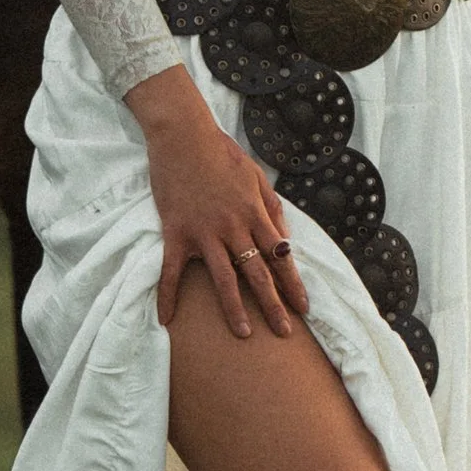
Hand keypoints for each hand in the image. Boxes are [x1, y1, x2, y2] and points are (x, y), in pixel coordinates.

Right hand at [124, 65, 307, 336]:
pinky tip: (167, 319)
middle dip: (273, 305)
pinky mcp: (176, 233)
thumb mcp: (257, 177)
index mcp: (255, 214)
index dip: (293, 284)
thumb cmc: (222, 153)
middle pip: (258, 274)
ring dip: (234, 309)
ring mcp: (204, 233)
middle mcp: (234, 228)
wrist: (184, 137)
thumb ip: (273, 208)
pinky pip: (171, 271)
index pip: (279, 257)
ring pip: (223, 278)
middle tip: (284, 332)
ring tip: (243, 334)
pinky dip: (168, 296)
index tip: (303, 307)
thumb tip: (285, 239)